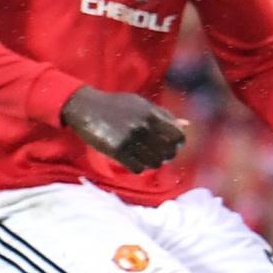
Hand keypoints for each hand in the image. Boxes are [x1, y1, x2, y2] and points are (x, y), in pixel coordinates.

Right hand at [61, 87, 188, 172]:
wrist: (85, 107)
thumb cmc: (116, 105)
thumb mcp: (141, 104)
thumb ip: (164, 115)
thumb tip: (187, 125)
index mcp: (151, 114)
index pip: (177, 135)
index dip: (179, 143)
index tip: (174, 146)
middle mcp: (143, 127)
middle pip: (168, 151)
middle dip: (168, 155)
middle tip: (162, 155)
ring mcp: (130, 139)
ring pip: (154, 162)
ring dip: (153, 163)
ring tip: (149, 159)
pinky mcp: (116, 150)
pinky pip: (137, 168)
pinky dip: (139, 167)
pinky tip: (136, 162)